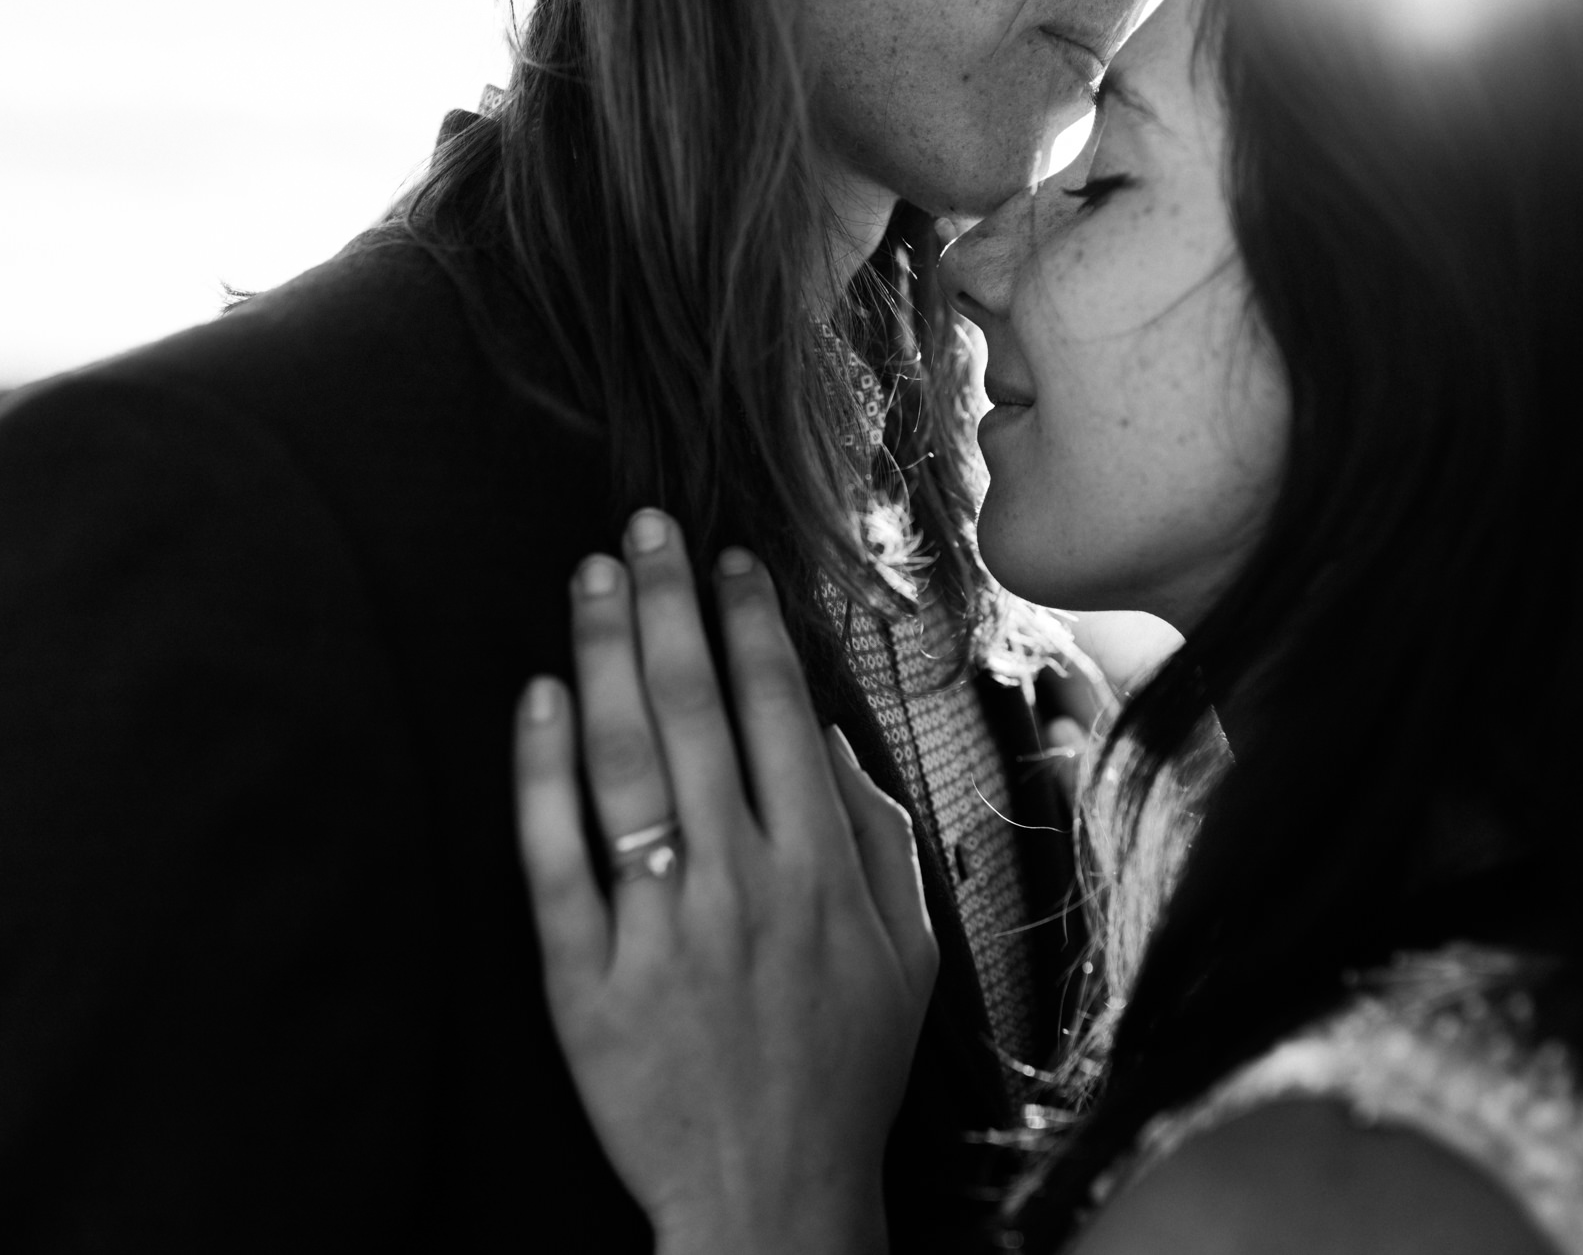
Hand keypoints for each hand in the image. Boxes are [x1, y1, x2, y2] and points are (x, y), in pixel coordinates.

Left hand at [513, 510, 938, 1254]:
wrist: (771, 1198)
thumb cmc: (845, 1070)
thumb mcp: (911, 953)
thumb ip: (878, 836)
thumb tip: (821, 735)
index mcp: (823, 871)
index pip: (777, 711)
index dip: (749, 623)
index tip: (726, 561)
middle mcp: (743, 885)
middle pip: (694, 713)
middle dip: (669, 606)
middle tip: (644, 527)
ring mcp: (662, 933)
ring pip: (625, 766)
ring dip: (606, 658)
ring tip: (591, 581)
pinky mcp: (587, 984)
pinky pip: (557, 862)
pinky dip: (543, 775)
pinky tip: (538, 700)